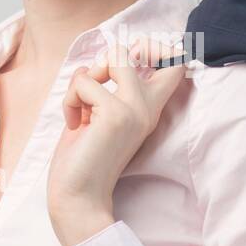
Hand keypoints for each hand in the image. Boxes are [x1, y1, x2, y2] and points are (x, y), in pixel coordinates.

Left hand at [47, 35, 187, 245]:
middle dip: (113, 53)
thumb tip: (100, 59)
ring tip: (80, 105)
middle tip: (95, 81)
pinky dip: (70, 99)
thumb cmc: (83, 160)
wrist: (77, 199)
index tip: (126, 64)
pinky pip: (84, 81)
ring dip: (86, 76)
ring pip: (114, 56)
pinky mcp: (115, 114)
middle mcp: (148, 107)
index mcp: (148, 109)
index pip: (175, 63)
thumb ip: (106, 89)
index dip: (155, 47)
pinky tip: (74, 124)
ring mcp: (135, 109)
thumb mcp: (99, 116)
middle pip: (145, 47)